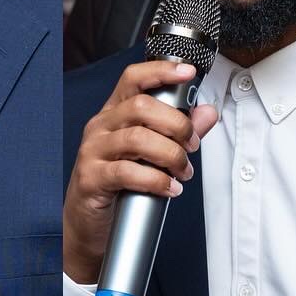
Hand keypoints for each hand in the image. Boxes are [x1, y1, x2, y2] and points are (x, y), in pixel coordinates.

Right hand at [63, 61, 218, 284]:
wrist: (88, 224)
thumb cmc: (118, 185)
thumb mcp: (151, 154)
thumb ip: (179, 131)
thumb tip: (207, 111)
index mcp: (114, 114)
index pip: (132, 79)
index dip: (160, 70)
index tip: (188, 72)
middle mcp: (100, 127)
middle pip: (140, 107)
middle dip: (176, 124)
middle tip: (192, 145)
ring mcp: (92, 151)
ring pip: (137, 138)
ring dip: (171, 155)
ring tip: (183, 171)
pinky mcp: (91, 178)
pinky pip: (127, 172)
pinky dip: (156, 180)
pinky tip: (169, 188)